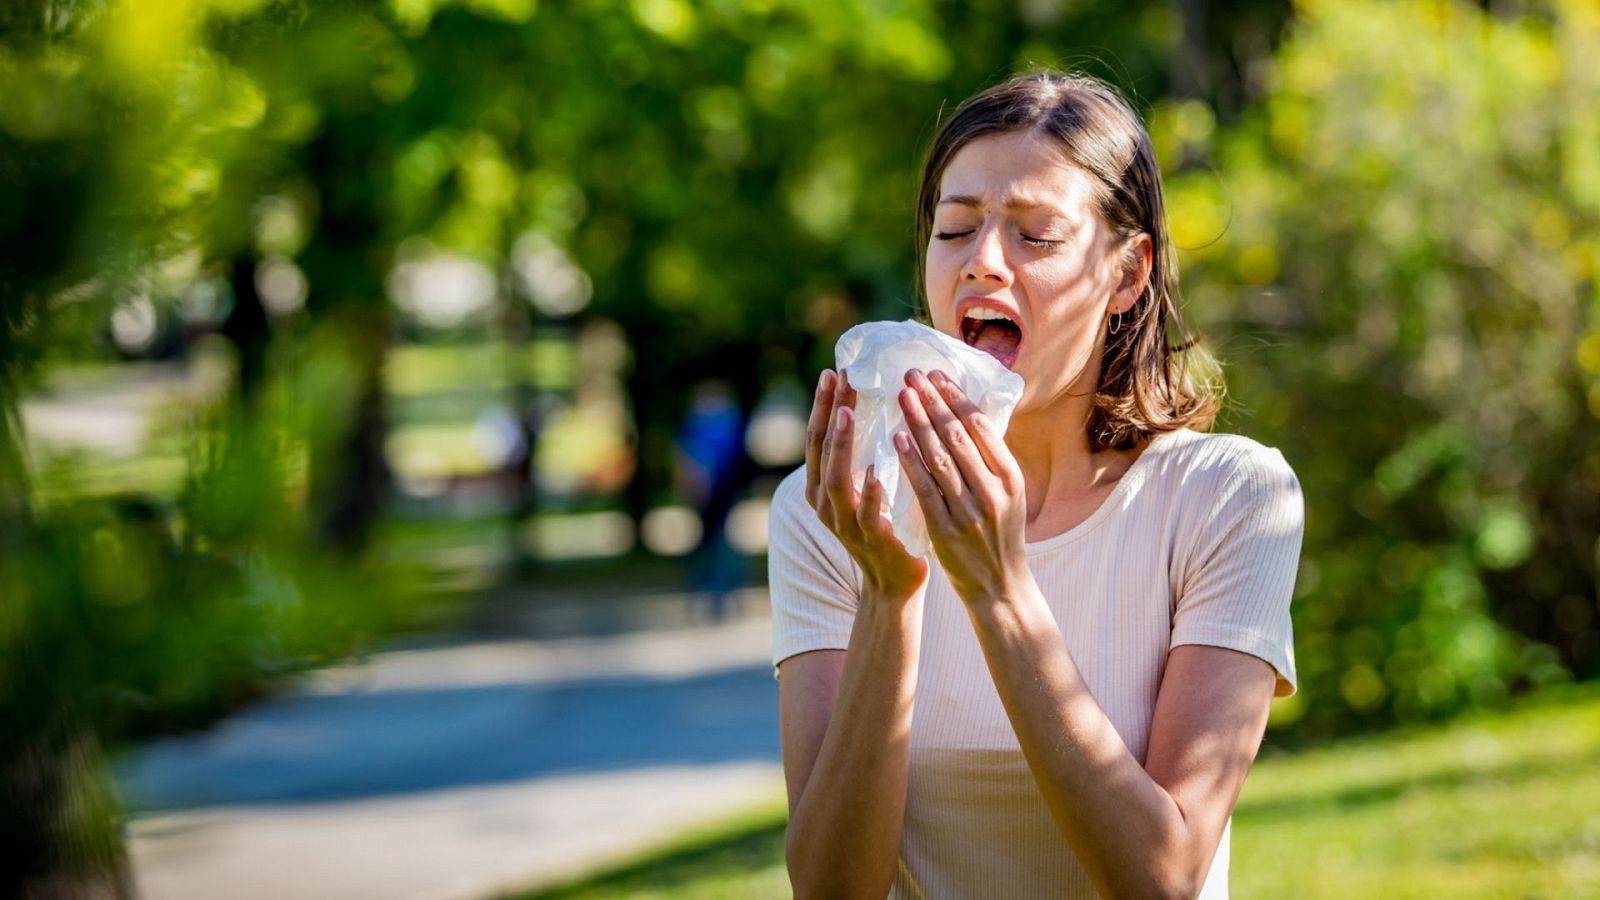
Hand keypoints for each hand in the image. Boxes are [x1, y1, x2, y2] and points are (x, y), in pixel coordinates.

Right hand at [805, 368, 929, 601]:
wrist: (894, 581)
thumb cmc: (884, 525)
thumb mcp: (865, 487)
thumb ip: (862, 456)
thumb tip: (874, 406)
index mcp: (820, 486)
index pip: (817, 437)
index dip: (823, 404)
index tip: (833, 371)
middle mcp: (825, 502)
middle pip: (822, 449)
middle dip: (830, 411)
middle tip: (841, 377)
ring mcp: (844, 522)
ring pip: (837, 478)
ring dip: (842, 443)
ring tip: (849, 411)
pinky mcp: (870, 539)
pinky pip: (866, 513)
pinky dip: (870, 491)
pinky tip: (876, 470)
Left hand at [895, 368, 1031, 605]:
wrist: (1000, 587)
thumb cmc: (999, 534)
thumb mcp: (1008, 494)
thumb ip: (990, 460)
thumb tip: (966, 413)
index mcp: (1011, 477)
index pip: (982, 426)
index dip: (957, 397)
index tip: (936, 374)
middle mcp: (994, 491)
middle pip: (959, 436)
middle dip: (933, 401)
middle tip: (912, 375)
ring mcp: (970, 512)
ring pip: (940, 458)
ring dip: (918, 423)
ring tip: (902, 396)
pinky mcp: (946, 531)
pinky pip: (925, 489)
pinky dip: (910, 462)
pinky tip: (897, 439)